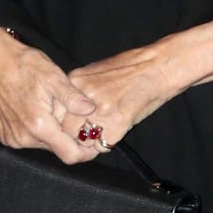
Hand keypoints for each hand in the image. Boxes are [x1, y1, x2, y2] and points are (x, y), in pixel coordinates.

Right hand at [0, 28, 99, 163]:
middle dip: (70, 138)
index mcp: (39, 125)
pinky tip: (41, 110)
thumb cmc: (25, 65)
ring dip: (54, 132)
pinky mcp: (6, 136)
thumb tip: (91, 110)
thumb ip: (72, 97)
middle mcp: (24, 138)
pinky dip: (40, 130)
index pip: (68, 154)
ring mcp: (13, 138)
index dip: (86, 152)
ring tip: (57, 109)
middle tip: (78, 118)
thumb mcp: (53, 76)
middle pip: (57, 149)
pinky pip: (30, 140)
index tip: (96, 143)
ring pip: (44, 145)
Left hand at [67, 23, 212, 153]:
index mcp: (77, 80)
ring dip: (89, 143)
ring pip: (82, 140)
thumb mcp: (97, 70)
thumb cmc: (130, 67)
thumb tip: (66, 108)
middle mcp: (85, 95)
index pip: (55, 111)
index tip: (66, 129)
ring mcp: (101, 110)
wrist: (157, 67)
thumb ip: (79, 89)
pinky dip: (106, 144)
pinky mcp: (117, 123)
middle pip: (65, 128)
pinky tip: (114, 133)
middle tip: (83, 138)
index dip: (61, 123)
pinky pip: (103, 145)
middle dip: (73, 137)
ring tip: (99, 136)